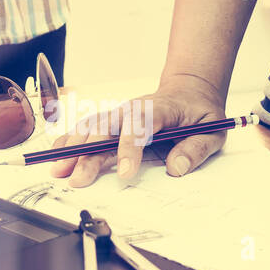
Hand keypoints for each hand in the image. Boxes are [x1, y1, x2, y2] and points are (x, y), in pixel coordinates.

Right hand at [49, 73, 225, 186]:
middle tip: (77, 179)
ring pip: (91, 126)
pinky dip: (70, 140)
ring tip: (58, 168)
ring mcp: (120, 113)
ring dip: (72, 147)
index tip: (125, 174)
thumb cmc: (199, 112)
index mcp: (160, 109)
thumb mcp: (212, 130)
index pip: (139, 126)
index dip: (129, 149)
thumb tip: (176, 168)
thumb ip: (195, 149)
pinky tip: (57, 153)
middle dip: (89, 153)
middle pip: (106, 127)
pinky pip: (88, 128)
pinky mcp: (113, 121)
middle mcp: (134, 108)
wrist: (189, 90)